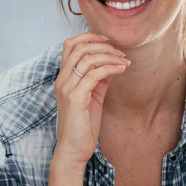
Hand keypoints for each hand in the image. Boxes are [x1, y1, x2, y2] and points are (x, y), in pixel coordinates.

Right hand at [53, 32, 129, 170]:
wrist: (73, 149)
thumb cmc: (83, 125)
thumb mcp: (93, 97)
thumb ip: (99, 79)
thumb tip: (113, 63)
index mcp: (63, 78)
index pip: (70, 45)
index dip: (89, 37)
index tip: (108, 40)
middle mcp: (62, 80)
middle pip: (77, 46)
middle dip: (101, 44)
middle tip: (120, 52)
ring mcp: (67, 88)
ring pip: (86, 58)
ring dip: (109, 56)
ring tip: (124, 61)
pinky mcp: (75, 98)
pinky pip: (94, 75)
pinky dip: (110, 68)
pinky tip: (121, 70)